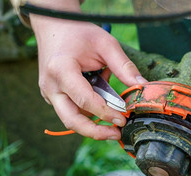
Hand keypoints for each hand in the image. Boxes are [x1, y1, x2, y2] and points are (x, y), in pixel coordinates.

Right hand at [30, 5, 145, 139]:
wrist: (53, 26)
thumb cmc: (79, 33)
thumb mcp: (106, 44)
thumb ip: (124, 66)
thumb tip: (142, 87)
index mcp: (61, 70)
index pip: (85, 100)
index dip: (105, 113)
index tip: (122, 120)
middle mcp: (51, 86)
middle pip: (71, 120)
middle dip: (95, 132)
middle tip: (117, 134)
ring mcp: (48, 93)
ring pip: (70, 119)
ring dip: (92, 123)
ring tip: (113, 120)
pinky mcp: (52, 97)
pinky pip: (70, 111)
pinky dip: (87, 112)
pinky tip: (100, 103)